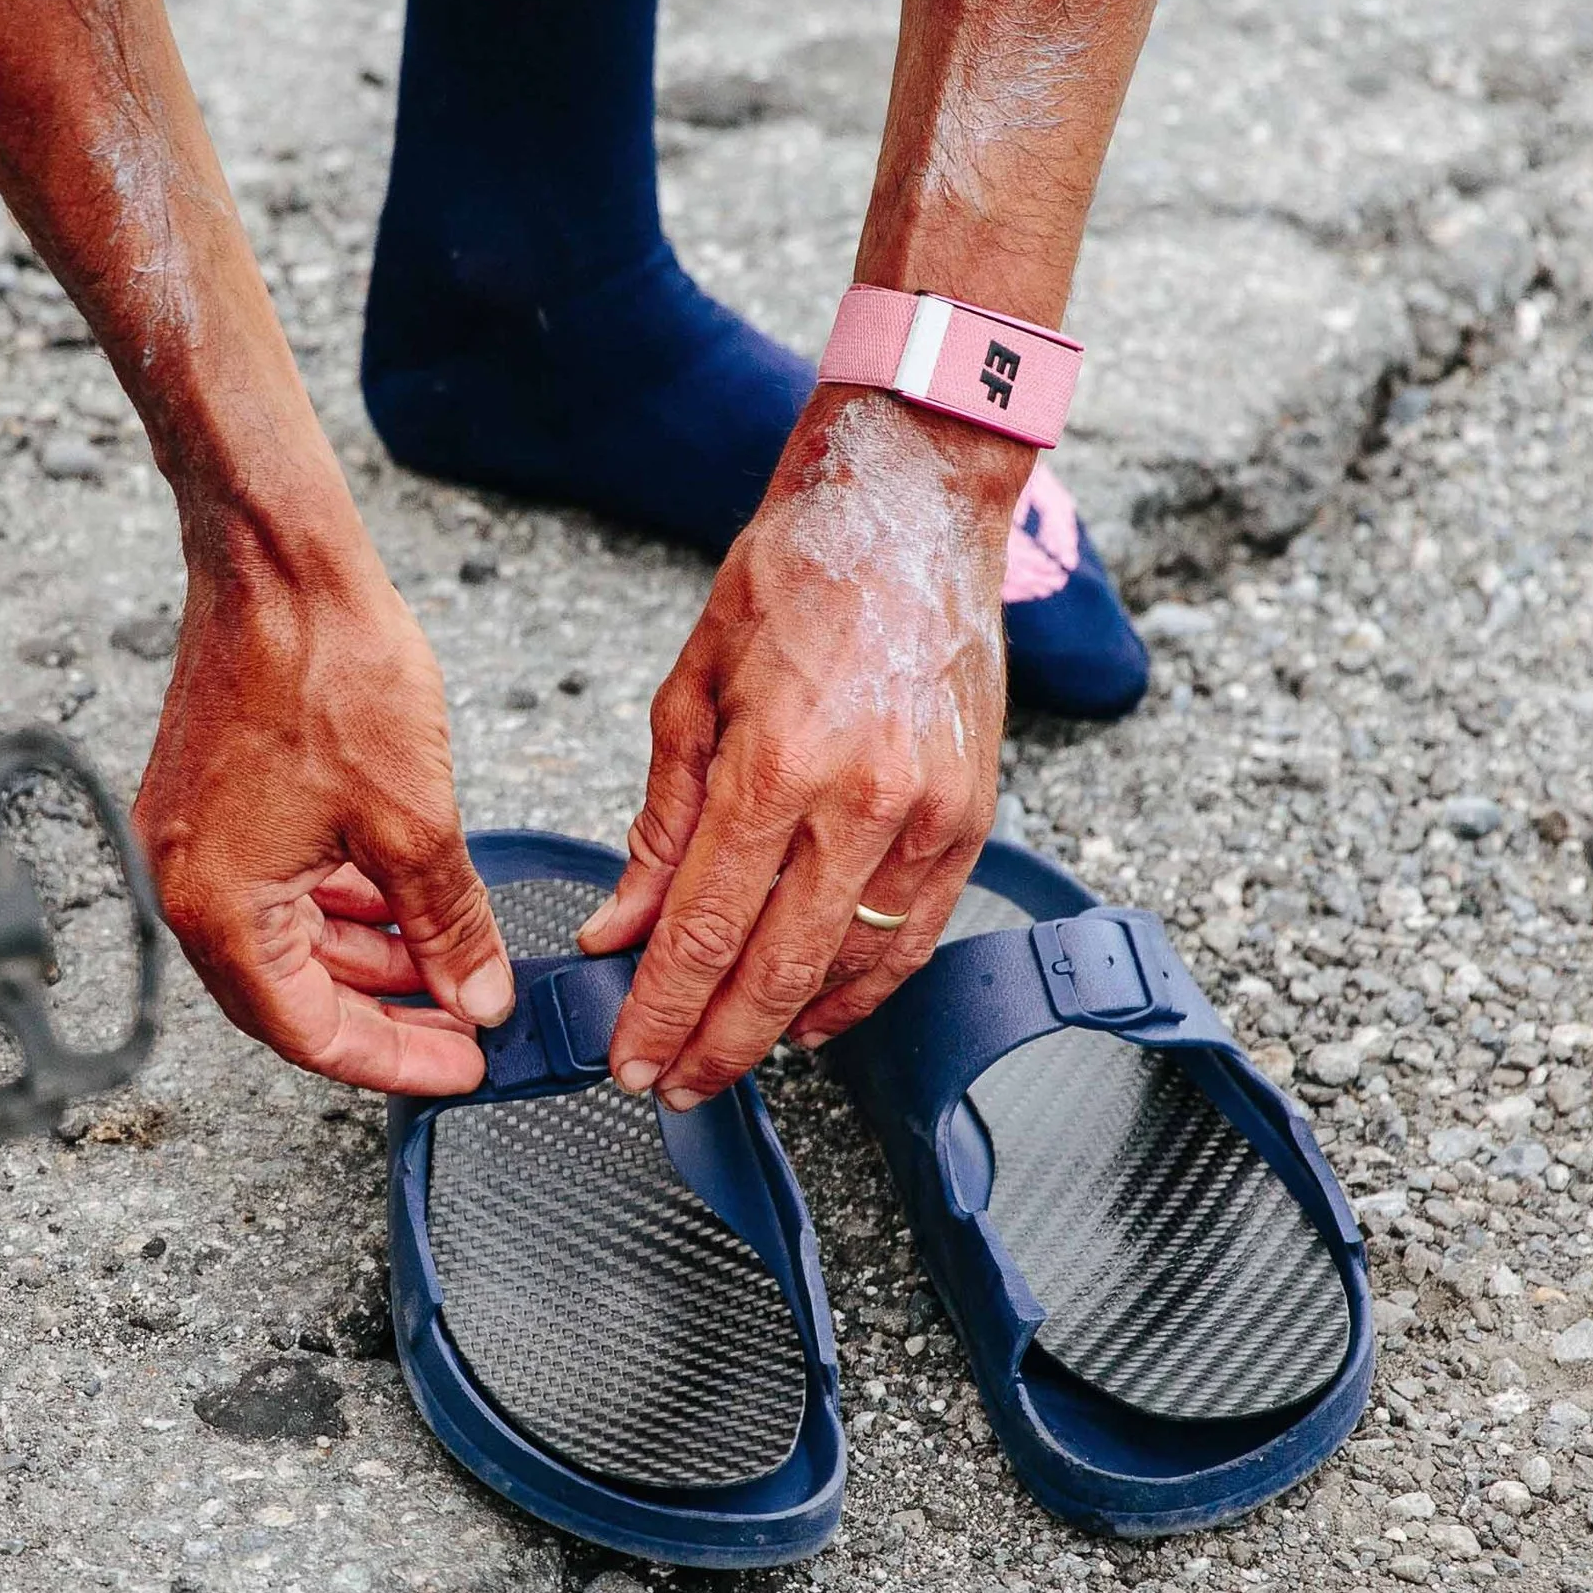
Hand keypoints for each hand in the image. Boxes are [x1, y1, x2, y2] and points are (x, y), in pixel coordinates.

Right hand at [134, 514, 513, 1092]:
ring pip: (288, 942)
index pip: (309, 1032)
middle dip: (385, 1017)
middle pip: (291, 997)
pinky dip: (341, 905)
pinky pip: (277, 888)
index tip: (464, 1063)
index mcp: (220, 908)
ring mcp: (193, 842)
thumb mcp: (415, 819)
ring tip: (448, 966)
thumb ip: (447, 925)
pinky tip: (399, 902)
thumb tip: (477, 996)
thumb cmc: (325, 666)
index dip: (397, 1061)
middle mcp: (187, 884)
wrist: (277, 558)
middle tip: (464, 1025)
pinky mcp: (211, 804)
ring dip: (367, 960)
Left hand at [579, 390, 1016, 1102]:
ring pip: (849, 966)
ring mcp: (929, 813)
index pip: (707, 927)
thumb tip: (621, 930)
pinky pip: (914, 936)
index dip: (663, 1009)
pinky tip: (812, 1015)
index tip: (629, 1059)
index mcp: (778, 761)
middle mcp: (864, 799)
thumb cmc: (792, 579)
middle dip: (714, 1043)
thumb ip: (660, 825)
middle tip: (667, 1085)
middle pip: (778, 968)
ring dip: (782, 1027)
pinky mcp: (971, 816)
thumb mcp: (691, 691)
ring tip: (724, 1057)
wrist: (911, 508)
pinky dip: (861, 988)